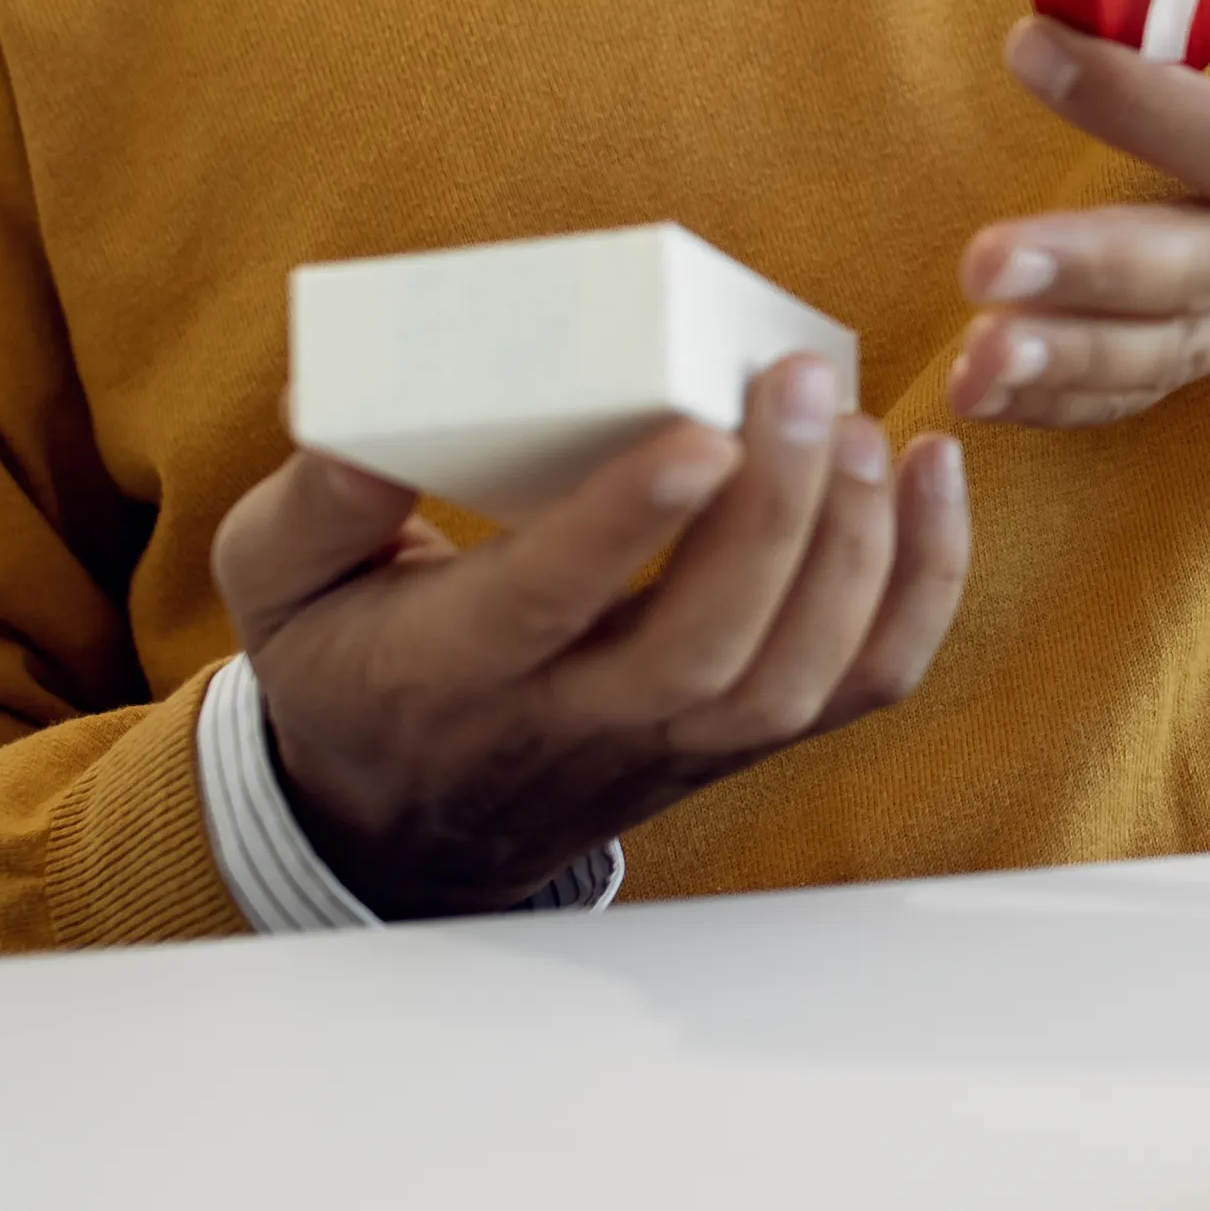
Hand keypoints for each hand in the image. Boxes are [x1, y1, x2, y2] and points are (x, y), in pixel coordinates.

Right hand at [211, 352, 969, 916]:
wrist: (407, 826)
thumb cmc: (354, 667)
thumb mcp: (279, 583)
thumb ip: (313, 494)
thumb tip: (339, 395)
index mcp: (455, 668)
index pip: (552, 604)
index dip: (630, 523)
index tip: (697, 432)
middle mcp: (578, 721)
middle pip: (705, 649)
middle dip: (774, 516)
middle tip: (803, 384)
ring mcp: (675, 744)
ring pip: (795, 680)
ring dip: (852, 552)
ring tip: (864, 426)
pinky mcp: (743, 741)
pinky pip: (863, 686)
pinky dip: (922, 589)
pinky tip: (930, 475)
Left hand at [955, 0, 1209, 427]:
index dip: (1144, 106)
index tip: (1035, 40)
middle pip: (1203, 272)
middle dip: (1095, 270)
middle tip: (984, 260)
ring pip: (1165, 355)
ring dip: (1064, 360)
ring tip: (969, 353)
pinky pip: (1141, 392)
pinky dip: (1063, 401)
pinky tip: (979, 392)